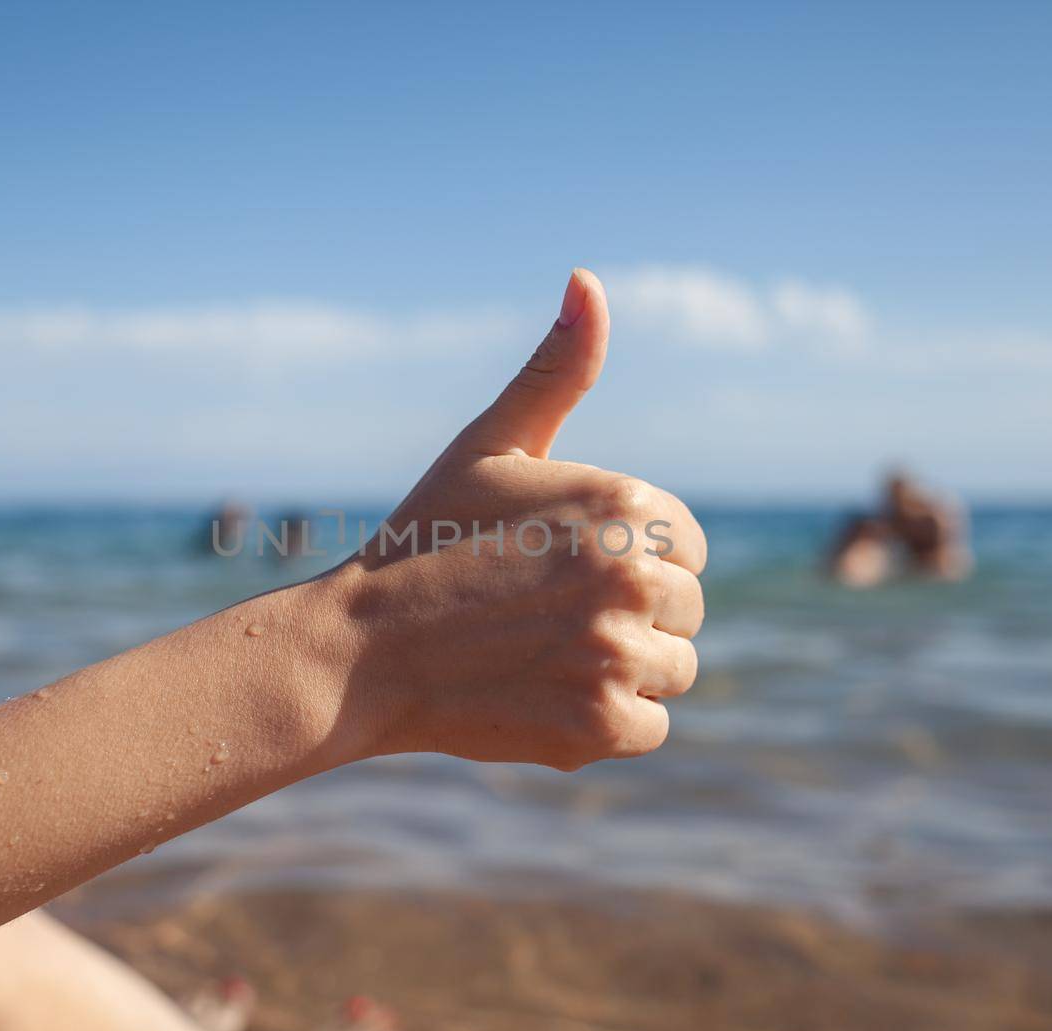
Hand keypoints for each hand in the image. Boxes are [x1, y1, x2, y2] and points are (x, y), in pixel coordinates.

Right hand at [332, 269, 706, 771]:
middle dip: (633, 616)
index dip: (636, 558)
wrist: (360, 649)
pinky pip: (652, 728)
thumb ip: (555, 371)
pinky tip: (546, 694)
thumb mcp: (491, 444)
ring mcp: (617, 653)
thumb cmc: (426, 537)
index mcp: (625, 501)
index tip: (571, 566)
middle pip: (687, 610)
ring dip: (625, 670)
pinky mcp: (599, 725)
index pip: (691, 546)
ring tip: (547, 654)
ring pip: (675, 670)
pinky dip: (609, 722)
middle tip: (549, 615)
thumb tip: (588, 279)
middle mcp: (633, 573)